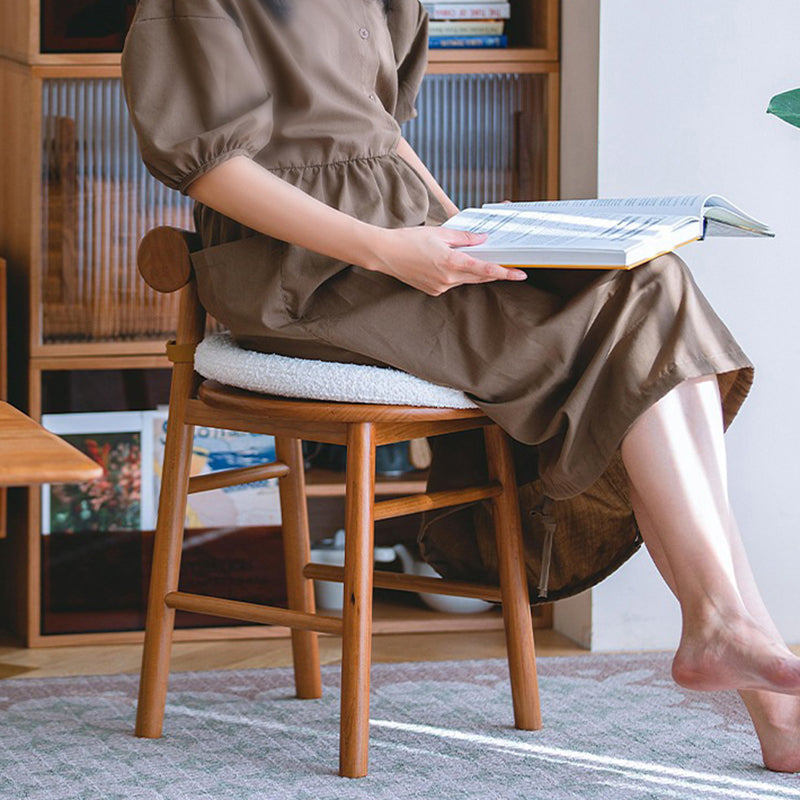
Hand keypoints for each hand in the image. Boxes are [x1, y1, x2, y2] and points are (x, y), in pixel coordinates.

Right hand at [367, 226, 526, 296]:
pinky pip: (452, 283)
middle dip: (493, 272)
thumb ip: (465, 238)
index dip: (505, 273)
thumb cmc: (409, 240)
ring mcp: (440, 287)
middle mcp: (448, 279)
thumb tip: (482, 240)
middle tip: (508, 267)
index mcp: (452, 262)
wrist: (385, 254)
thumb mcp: (440, 233)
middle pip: (479, 277)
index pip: (485, 270)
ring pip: (465, 280)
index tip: (520, 274)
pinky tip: (446, 264)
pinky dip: (456, 274)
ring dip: (472, 272)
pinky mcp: (433, 290)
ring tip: (468, 258)